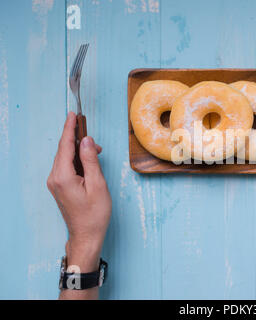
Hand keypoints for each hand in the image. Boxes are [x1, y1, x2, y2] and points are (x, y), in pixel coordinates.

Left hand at [47, 112, 110, 272]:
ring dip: (79, 150)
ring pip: (65, 158)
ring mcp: (55, 183)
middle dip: (78, 140)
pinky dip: (76, 159)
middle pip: (64, 150)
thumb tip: (86, 141)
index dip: (69, 128)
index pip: (65, 146)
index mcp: (63, 176)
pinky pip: (66, 166)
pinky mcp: (59, 186)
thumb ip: (91, 160)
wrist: (86, 235)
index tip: (73, 115)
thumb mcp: (97, 185)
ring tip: (96, 151)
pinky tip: (88, 161)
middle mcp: (54, 178)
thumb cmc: (94, 214)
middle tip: (93, 137)